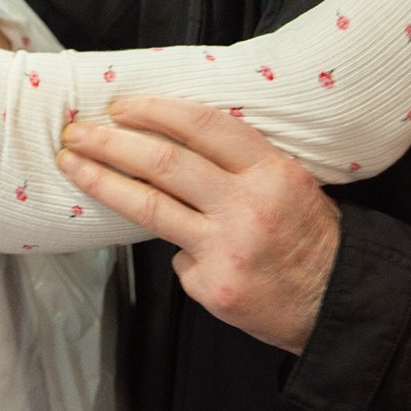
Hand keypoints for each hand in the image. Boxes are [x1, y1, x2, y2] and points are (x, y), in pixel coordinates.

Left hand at [58, 96, 339, 353]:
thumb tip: (173, 142)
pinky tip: (192, 253)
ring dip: (102, 182)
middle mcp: (246, 206)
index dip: (154, 111)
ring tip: (72, 165)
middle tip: (76, 132)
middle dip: (110, 143)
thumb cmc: (310, 238)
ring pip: (149, 208)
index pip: (201, 125)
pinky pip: (176, 258)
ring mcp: (226, 248)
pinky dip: (178, 251)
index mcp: (270, 171)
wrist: (337, 303)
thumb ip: (239, 163)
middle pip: (163, 164)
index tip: (120, 107)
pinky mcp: (212, 285)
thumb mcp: (290, 183)